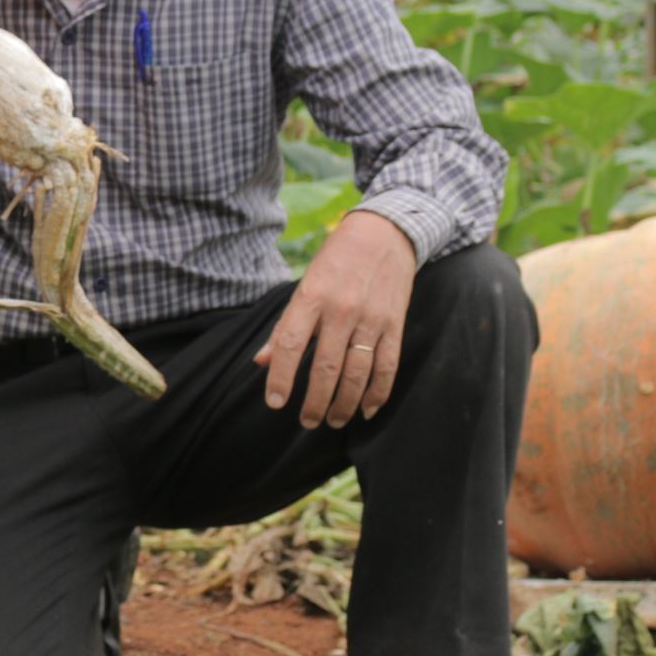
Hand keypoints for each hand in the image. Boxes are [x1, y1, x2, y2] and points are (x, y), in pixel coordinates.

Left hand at [255, 211, 414, 428]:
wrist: (385, 233)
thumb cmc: (336, 261)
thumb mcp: (305, 283)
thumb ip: (285, 325)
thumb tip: (261, 361)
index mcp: (312, 296)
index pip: (289, 343)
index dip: (280, 376)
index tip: (275, 402)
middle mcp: (341, 308)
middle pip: (325, 367)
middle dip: (314, 401)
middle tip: (307, 422)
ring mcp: (371, 318)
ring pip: (356, 373)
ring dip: (344, 404)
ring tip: (332, 421)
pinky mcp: (395, 324)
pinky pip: (387, 367)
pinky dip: (377, 393)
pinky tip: (367, 410)